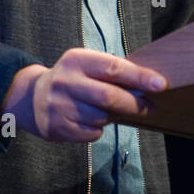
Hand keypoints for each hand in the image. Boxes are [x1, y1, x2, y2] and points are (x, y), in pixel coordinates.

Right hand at [2, 49, 167, 141]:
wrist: (32, 98)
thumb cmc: (73, 79)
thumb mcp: (86, 65)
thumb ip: (112, 71)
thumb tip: (149, 83)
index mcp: (76, 61)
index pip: (113, 68)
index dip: (139, 77)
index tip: (161, 84)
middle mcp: (66, 82)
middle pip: (109, 97)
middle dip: (135, 104)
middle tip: (150, 107)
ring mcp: (60, 107)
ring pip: (102, 117)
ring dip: (114, 116)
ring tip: (110, 110)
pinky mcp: (58, 128)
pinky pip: (92, 133)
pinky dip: (99, 129)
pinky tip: (90, 120)